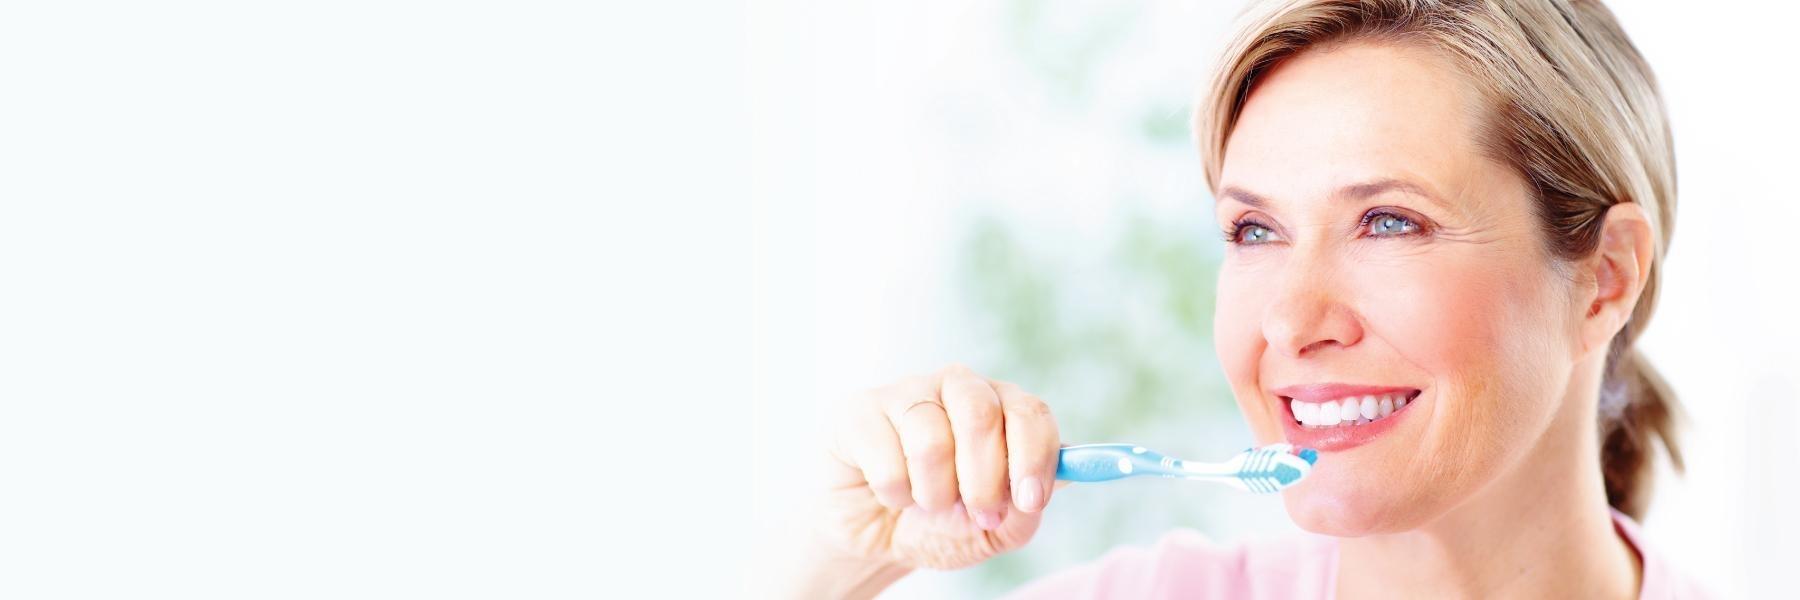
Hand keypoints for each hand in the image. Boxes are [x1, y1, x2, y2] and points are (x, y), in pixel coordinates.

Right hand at [816, 364, 1062, 573]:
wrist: (878, 536)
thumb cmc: (943, 523)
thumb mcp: (995, 530)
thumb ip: (1025, 510)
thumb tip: (1045, 486)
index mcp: (1000, 405)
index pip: (1029, 411)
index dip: (1033, 457)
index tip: (1029, 501)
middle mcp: (956, 387)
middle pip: (980, 416)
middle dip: (983, 482)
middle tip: (980, 515)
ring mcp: (906, 393)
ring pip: (930, 443)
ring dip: (933, 495)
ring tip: (926, 503)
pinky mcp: (860, 411)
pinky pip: (886, 459)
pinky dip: (895, 494)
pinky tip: (891, 492)